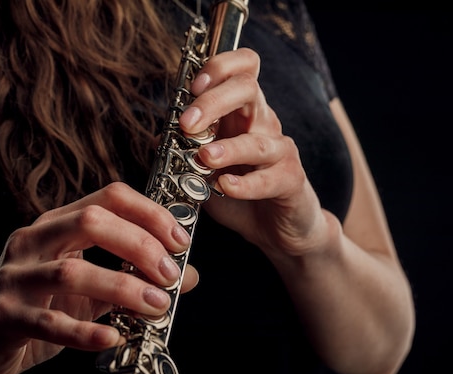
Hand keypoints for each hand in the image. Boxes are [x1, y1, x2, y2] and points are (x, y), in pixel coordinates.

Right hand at [0, 182, 197, 373]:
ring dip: (123, 288)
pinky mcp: (5, 315)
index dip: (151, 214)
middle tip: (169, 274)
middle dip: (140, 246)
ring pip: (71, 271)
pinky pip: (48, 321)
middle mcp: (34, 240)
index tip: (180, 241)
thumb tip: (187, 275)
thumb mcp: (95, 286)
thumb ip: (136, 277)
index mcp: (58, 223)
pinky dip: (85, 332)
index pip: (110, 197)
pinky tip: (113, 337)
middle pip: (91, 222)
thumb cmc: (43, 306)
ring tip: (156, 306)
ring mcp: (15, 277)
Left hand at [180, 48, 330, 257]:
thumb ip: (186, 149)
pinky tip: (226, 186)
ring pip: (258, 140)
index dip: (221, 66)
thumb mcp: (206, 168)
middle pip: (248, 89)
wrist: (276, 228)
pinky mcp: (290, 179)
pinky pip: (269, 177)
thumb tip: (161, 133)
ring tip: (204, 158)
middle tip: (187, 124)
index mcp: (242, 112)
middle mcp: (263, 124)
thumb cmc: (241, 192)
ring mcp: (280, 151)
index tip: (193, 85)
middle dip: (214, 101)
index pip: (243, 67)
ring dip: (228, 148)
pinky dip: (245, 183)